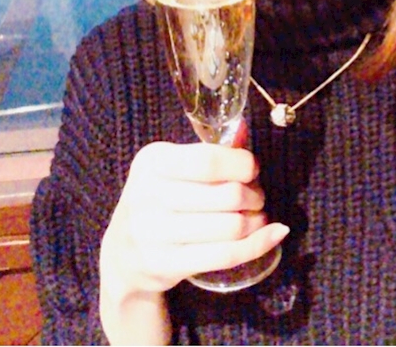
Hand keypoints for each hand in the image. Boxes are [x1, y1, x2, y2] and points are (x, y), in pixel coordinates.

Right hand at [100, 140, 288, 298]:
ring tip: (257, 217)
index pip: (208, 161)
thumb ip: (209, 149)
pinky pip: (225, 255)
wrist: (123, 254)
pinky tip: (271, 235)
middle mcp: (147, 195)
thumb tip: (244, 129)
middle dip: (253, 195)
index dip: (240, 165)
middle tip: (256, 197)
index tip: (252, 170)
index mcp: (151, 161)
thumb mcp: (172, 167)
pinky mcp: (165, 265)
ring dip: (256, 221)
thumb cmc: (158, 199)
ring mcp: (153, 233)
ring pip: (231, 227)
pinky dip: (257, 245)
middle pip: (226, 195)